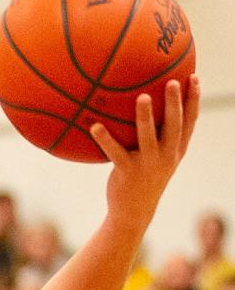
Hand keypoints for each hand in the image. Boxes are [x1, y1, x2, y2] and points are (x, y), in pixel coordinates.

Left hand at [92, 77, 198, 226]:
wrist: (134, 212)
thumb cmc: (145, 177)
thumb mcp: (159, 158)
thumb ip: (161, 136)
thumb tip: (149, 104)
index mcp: (176, 150)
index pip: (190, 122)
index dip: (194, 100)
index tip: (194, 77)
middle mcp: (165, 156)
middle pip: (174, 126)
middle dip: (175, 103)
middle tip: (172, 82)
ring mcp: (147, 164)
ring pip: (147, 137)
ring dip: (145, 117)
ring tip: (142, 97)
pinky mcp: (127, 172)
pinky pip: (115, 152)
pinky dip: (105, 139)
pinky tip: (94, 126)